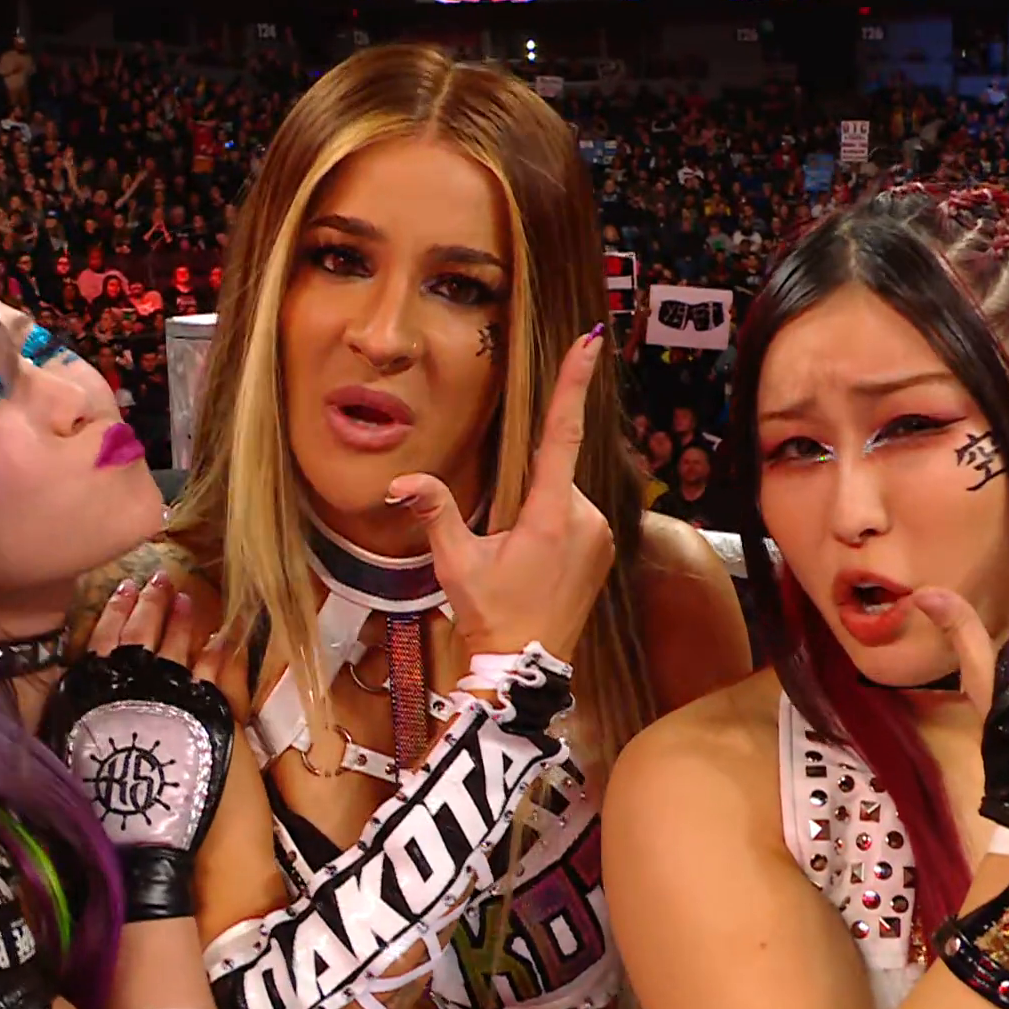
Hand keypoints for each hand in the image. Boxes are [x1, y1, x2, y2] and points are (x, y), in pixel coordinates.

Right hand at [56, 572, 237, 920]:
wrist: (139, 839)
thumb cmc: (97, 808)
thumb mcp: (72, 751)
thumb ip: (77, 715)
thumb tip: (79, 687)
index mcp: (95, 693)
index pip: (104, 640)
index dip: (114, 613)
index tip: (122, 589)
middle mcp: (133, 686)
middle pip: (142, 632)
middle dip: (150, 602)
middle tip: (158, 577)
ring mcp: (173, 695)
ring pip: (178, 643)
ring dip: (182, 617)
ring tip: (185, 595)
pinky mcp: (209, 712)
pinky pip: (216, 670)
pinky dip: (219, 649)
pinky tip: (223, 635)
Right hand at [386, 326, 613, 660]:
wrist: (527, 668)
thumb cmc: (491, 614)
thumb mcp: (455, 562)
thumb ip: (435, 511)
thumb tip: (403, 482)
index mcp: (551, 511)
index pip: (563, 432)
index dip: (574, 383)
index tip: (589, 340)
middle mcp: (586, 515)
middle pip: (552, 474)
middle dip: (524, 491)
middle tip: (501, 542)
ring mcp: (600, 534)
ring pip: (562, 497)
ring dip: (538, 512)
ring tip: (517, 561)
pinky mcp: (605, 550)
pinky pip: (576, 519)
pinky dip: (553, 527)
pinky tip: (534, 565)